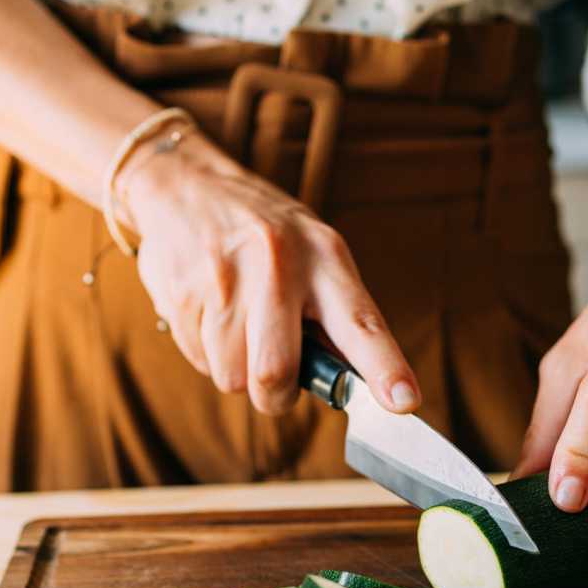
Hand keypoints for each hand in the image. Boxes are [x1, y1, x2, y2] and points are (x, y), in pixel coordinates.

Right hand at [119, 129, 420, 415]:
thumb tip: (349, 385)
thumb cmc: (265, 235)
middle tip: (275, 383)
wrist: (186, 185)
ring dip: (236, 369)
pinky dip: (206, 352)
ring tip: (238, 326)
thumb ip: (335, 316)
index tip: (405, 402)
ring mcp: (225, 278)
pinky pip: (198, 360)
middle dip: (274, 395)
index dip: (385, 368)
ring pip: (232, 377)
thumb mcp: (314, 253)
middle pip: (276, 373)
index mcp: (325, 257)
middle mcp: (278, 265)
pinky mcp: (182, 294)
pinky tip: (210, 313)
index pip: (362, 323)